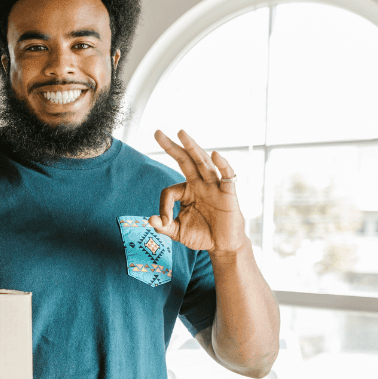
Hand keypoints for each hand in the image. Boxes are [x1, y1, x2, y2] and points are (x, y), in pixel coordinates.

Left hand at [149, 130, 248, 256]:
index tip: (164, 221)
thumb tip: (149, 220)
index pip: (169, 191)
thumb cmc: (202, 235)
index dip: (163, 206)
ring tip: (181, 133)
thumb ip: (163, 226)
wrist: (224, 245)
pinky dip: (223, 165)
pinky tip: (215, 155)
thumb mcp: (178, 232)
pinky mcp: (228, 193)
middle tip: (157, 132)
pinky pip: (227, 176)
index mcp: (187, 191)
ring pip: (203, 163)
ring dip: (192, 147)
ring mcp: (214, 186)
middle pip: (185, 161)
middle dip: (171, 147)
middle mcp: (200, 184)